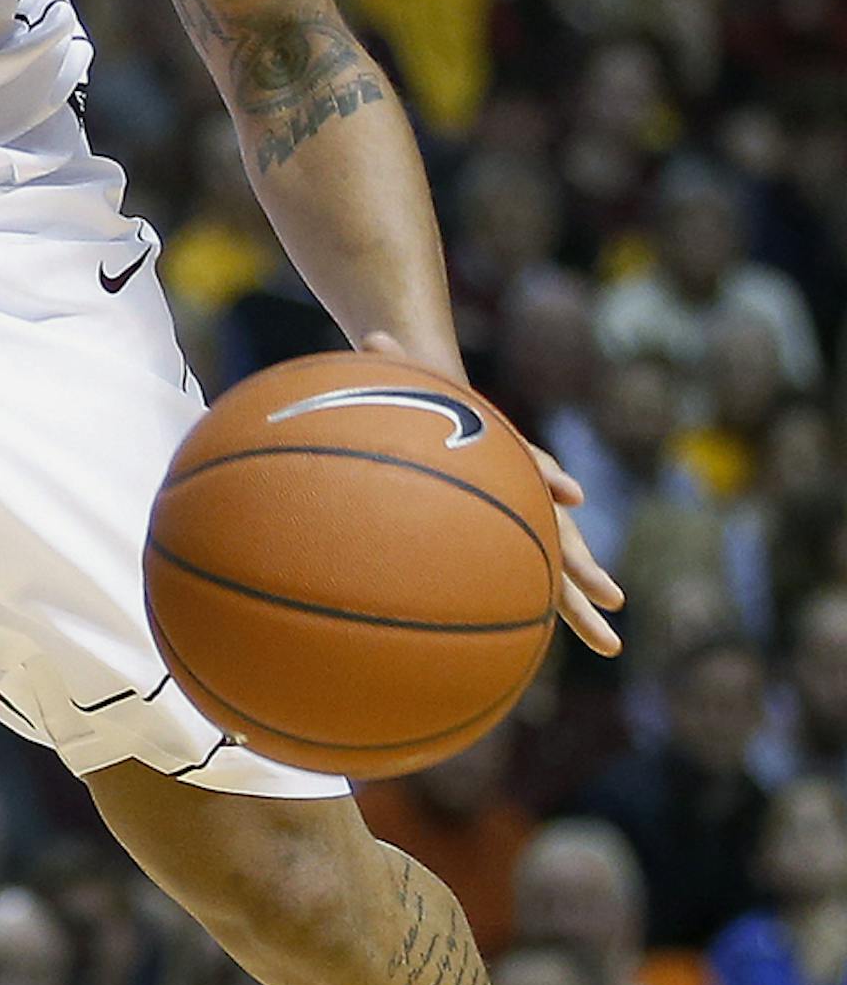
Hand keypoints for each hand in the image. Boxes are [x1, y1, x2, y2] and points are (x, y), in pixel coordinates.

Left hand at [359, 332, 621, 657]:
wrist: (463, 426)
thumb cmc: (434, 409)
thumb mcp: (416, 387)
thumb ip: (395, 365)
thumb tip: (371, 336)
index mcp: (511, 456)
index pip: (534, 463)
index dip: (549, 475)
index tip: (570, 494)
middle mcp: (533, 493)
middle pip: (562, 534)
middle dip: (585, 568)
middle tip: (613, 599)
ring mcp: (535, 523)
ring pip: (563, 571)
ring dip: (582, 608)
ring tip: (611, 648)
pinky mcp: (525, 545)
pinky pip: (542, 585)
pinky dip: (556, 615)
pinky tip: (587, 649)